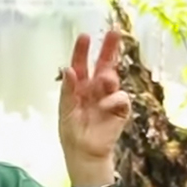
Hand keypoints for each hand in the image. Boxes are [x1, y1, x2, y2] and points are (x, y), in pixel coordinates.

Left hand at [58, 30, 130, 184]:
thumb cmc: (72, 133)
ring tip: (104, 81)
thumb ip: (68, 90)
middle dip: (109, 48)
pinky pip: (121, 97)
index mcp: (79, 87)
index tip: (85, 36)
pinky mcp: (120, 110)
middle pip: (104, 64)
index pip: (81, 64)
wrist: (84, 154)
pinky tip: (105, 106)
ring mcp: (108, 98)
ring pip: (113, 78)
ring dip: (108, 77)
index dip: (82, 51)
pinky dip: (113, 99)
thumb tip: (70, 69)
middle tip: (114, 32)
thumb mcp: (65, 110)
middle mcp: (95, 89)